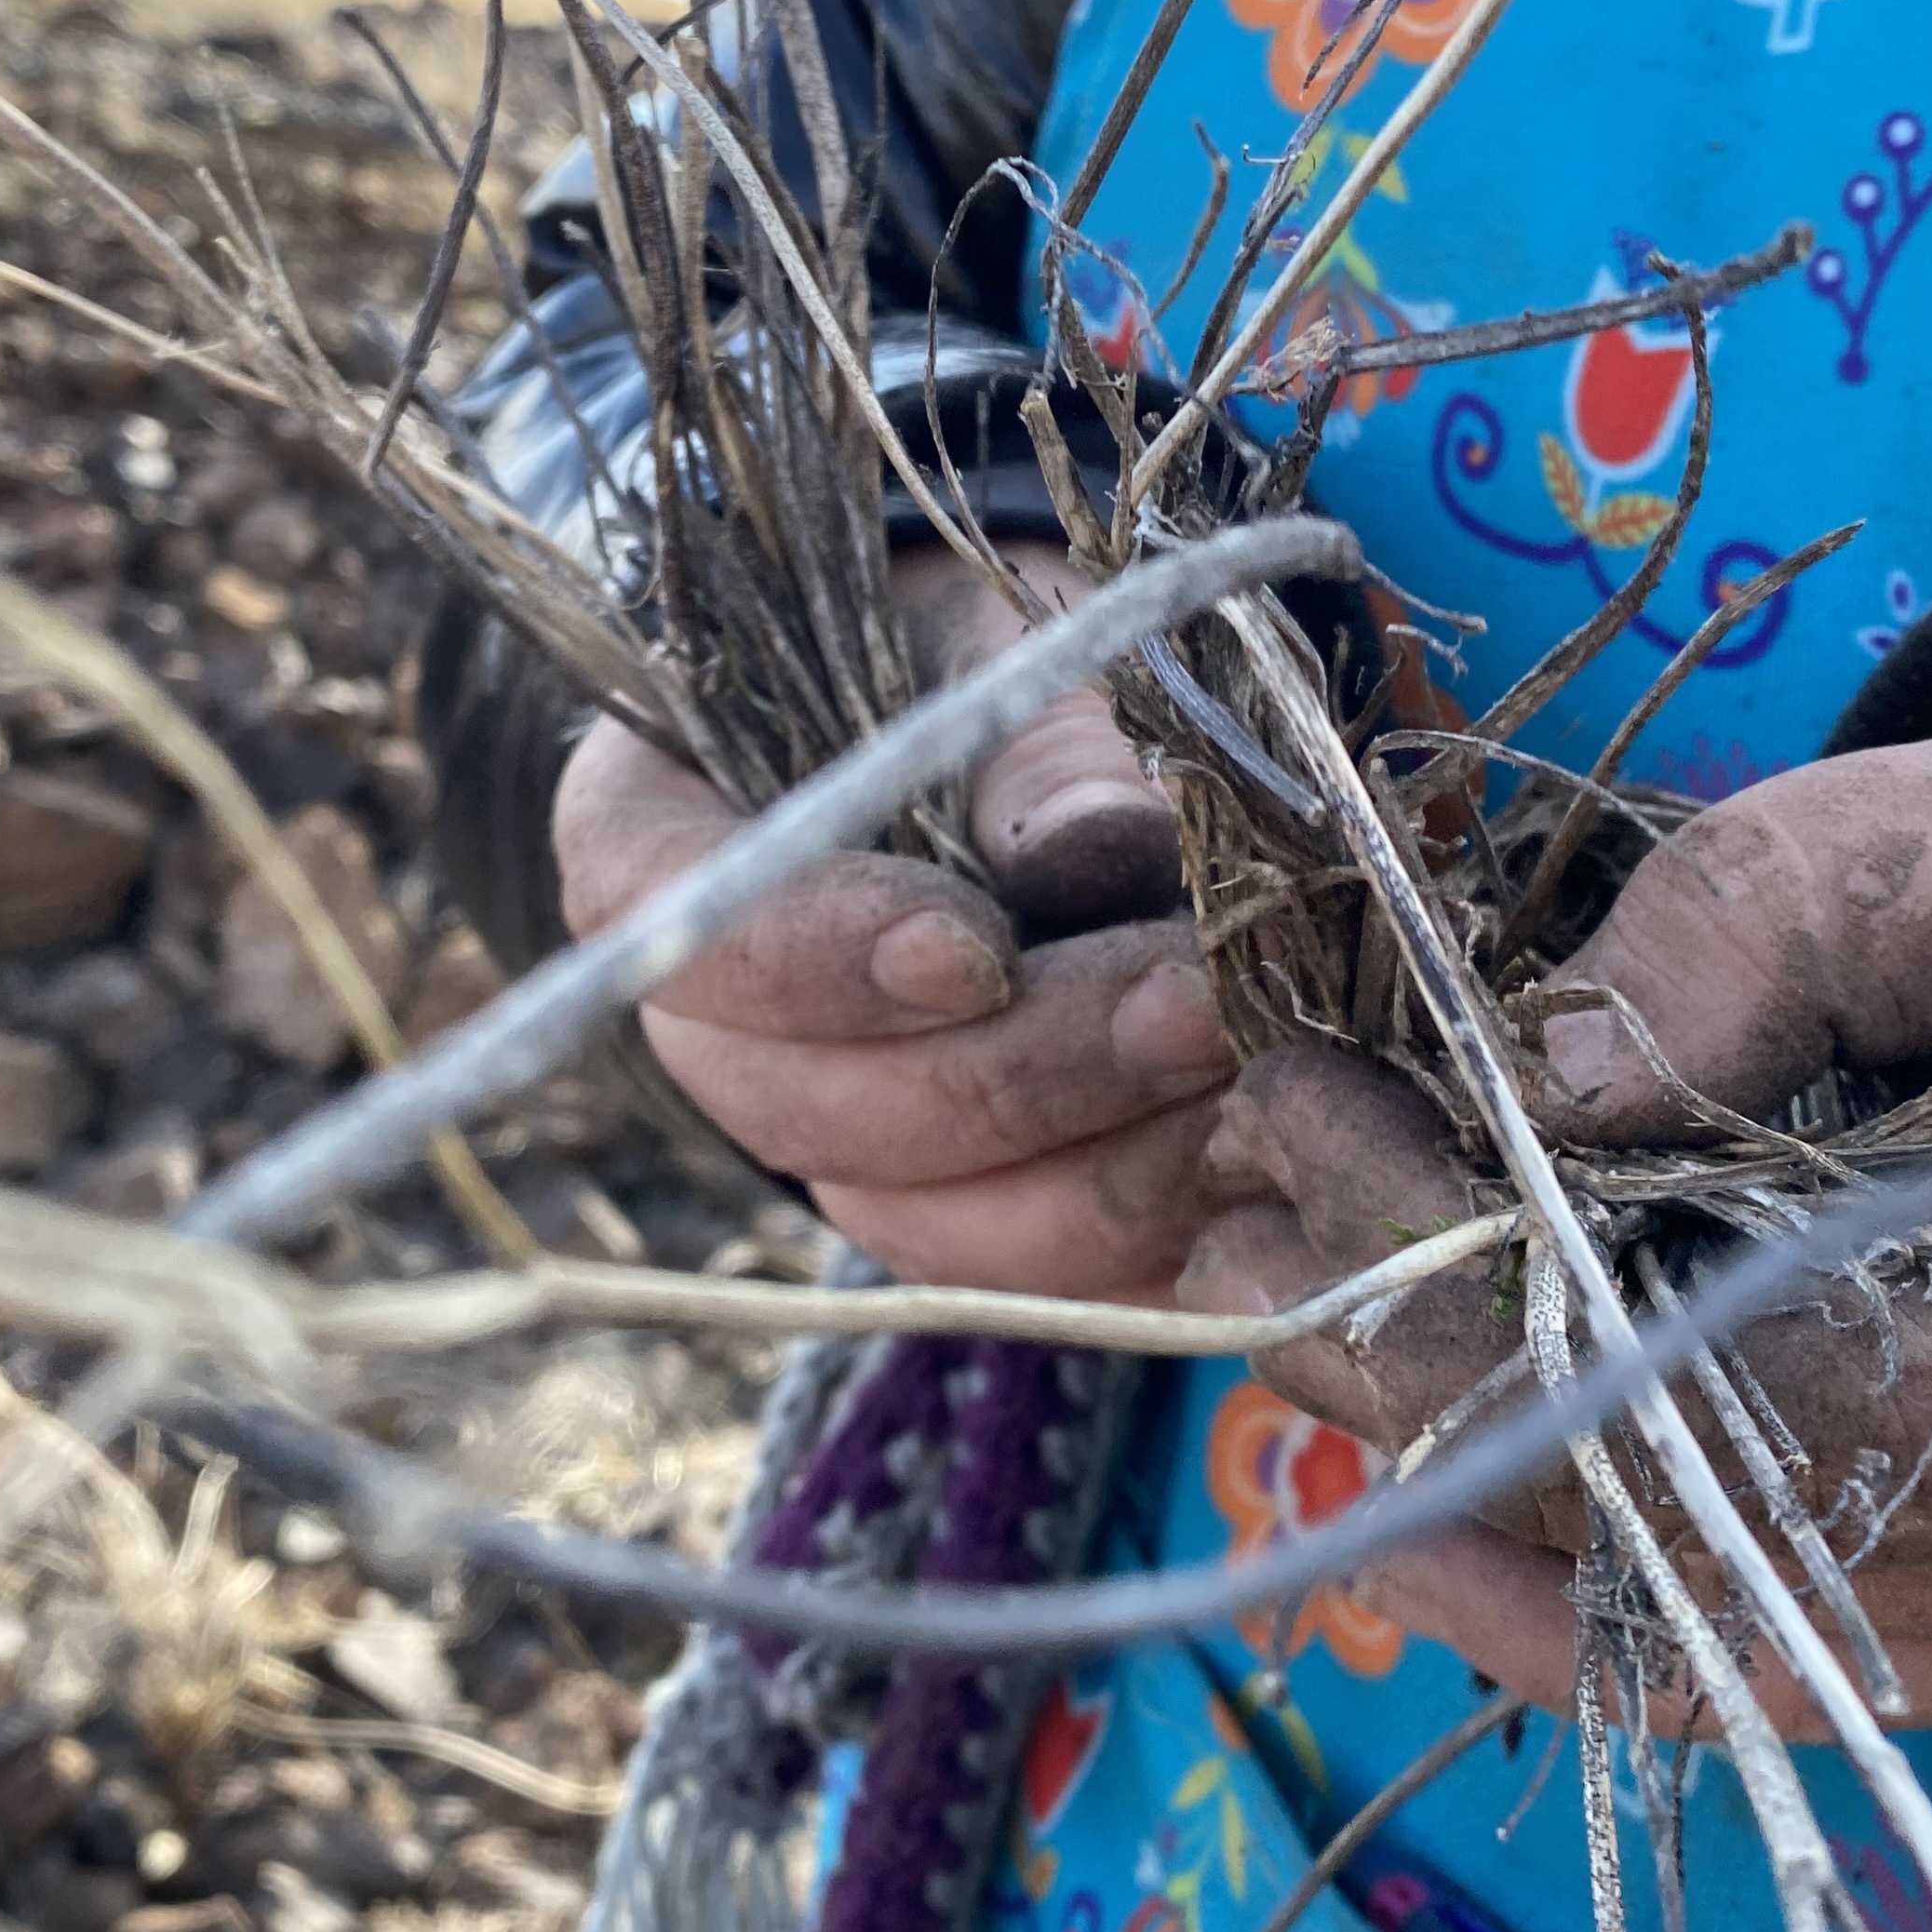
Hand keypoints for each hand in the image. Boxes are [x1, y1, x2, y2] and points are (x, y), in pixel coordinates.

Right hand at [553, 542, 1238, 1297]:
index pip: (674, 920)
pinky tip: (1271, 1185)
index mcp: (660, 842)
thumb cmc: (990, 657)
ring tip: (1262, 1089)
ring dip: (1107, 1174)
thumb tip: (1094, 848)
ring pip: (930, 1223)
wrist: (1035, 730)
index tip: (972, 949)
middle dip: (1022, 1071)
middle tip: (1196, 1007)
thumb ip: (1032, 743)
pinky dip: (1158, 1254)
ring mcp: (840, 1142)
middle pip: (815, 1102)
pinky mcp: (967, 1221)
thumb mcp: (1002, 644)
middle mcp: (722, 1027)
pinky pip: (1042, 1288)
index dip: (813, 959)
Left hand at [1178, 660, 1931, 1726]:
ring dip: (1475, 1476)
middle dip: (1461, 1367)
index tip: (1365, 1149)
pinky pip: (1804, 1652)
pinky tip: (1404, 1478)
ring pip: (1758, 1630)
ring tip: (1268, 1280)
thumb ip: (1832, 894)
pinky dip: (1585, 1577)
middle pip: (1770, 1522)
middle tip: (1258, 1179)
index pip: (1910, 1399)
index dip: (1592, 1329)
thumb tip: (1549, 1066)